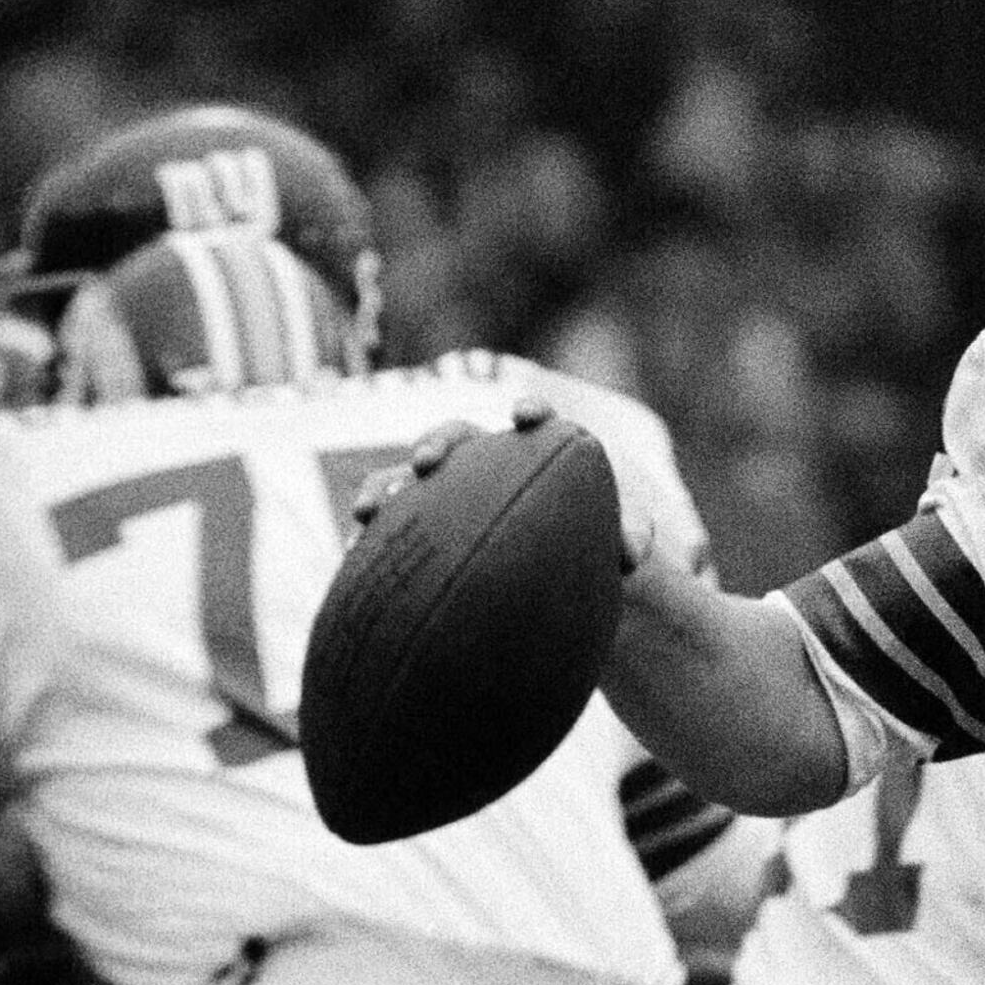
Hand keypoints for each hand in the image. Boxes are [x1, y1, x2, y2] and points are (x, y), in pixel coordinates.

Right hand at [352, 400, 652, 573]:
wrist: (555, 571)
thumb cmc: (590, 542)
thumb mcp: (616, 542)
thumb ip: (630, 536)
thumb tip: (633, 554)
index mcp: (533, 453)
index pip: (533, 422)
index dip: (531, 413)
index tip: (527, 416)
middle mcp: (483, 463)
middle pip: (455, 439)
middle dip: (438, 443)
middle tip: (427, 463)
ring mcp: (444, 492)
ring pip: (405, 478)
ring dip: (386, 488)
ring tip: (367, 512)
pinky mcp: (417, 526)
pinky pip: (385, 527)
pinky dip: (367, 537)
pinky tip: (351, 556)